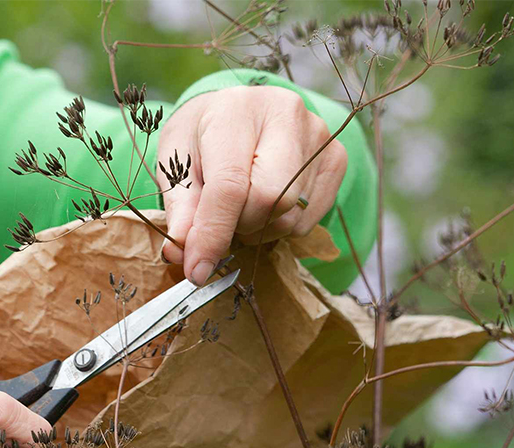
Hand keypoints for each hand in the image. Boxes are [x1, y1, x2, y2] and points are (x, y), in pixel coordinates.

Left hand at [157, 86, 347, 284]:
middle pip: (271, 201)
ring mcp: (318, 137)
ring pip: (290, 215)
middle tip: (221, 219)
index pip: (230, 185)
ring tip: (243, 205)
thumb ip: (180, 208)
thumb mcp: (177, 162)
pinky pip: (308, 221)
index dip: (213, 234)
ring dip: (259, 228)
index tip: (197, 270)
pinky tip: (268, 202)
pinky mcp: (336, 159)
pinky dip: (281, 225)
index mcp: (237, 110)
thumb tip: (179, 253)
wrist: (239, 110)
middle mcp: (286, 116)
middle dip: (240, 225)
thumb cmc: (204, 136)